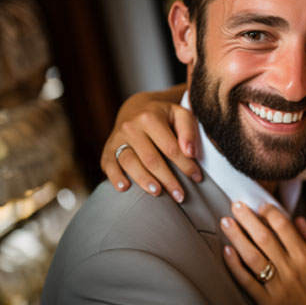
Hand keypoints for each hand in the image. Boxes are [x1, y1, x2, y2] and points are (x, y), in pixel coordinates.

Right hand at [100, 86, 201, 201]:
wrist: (135, 108)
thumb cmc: (164, 116)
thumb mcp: (180, 114)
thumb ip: (188, 130)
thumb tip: (190, 152)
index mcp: (150, 118)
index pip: (171, 148)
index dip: (186, 165)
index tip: (197, 178)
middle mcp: (131, 127)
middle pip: (151, 159)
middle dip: (167, 179)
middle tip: (180, 196)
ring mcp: (117, 138)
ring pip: (129, 162)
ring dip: (143, 180)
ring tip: (157, 192)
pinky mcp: (107, 149)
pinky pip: (108, 164)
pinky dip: (115, 177)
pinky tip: (124, 188)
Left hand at [220, 202, 305, 304]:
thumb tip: (298, 220)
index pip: (283, 226)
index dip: (269, 212)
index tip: (260, 205)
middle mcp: (291, 269)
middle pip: (264, 237)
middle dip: (247, 218)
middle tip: (236, 205)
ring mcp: (278, 287)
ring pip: (252, 256)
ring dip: (237, 237)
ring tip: (226, 222)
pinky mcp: (268, 304)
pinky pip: (248, 282)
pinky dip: (235, 266)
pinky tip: (227, 252)